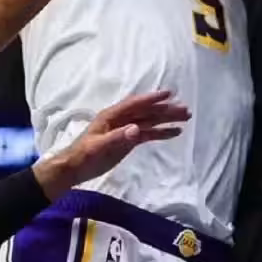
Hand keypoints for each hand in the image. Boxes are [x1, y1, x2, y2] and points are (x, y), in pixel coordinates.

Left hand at [32, 91, 190, 198]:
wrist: (75, 168)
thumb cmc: (84, 155)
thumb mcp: (99, 146)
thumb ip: (118, 137)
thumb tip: (137, 129)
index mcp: (112, 115)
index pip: (135, 104)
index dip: (151, 99)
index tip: (168, 93)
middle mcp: (121, 119)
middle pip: (146, 112)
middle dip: (165, 110)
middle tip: (185, 109)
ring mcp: (126, 129)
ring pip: (150, 121)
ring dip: (166, 119)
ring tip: (185, 118)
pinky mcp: (128, 140)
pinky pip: (148, 134)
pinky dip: (160, 132)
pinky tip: (174, 132)